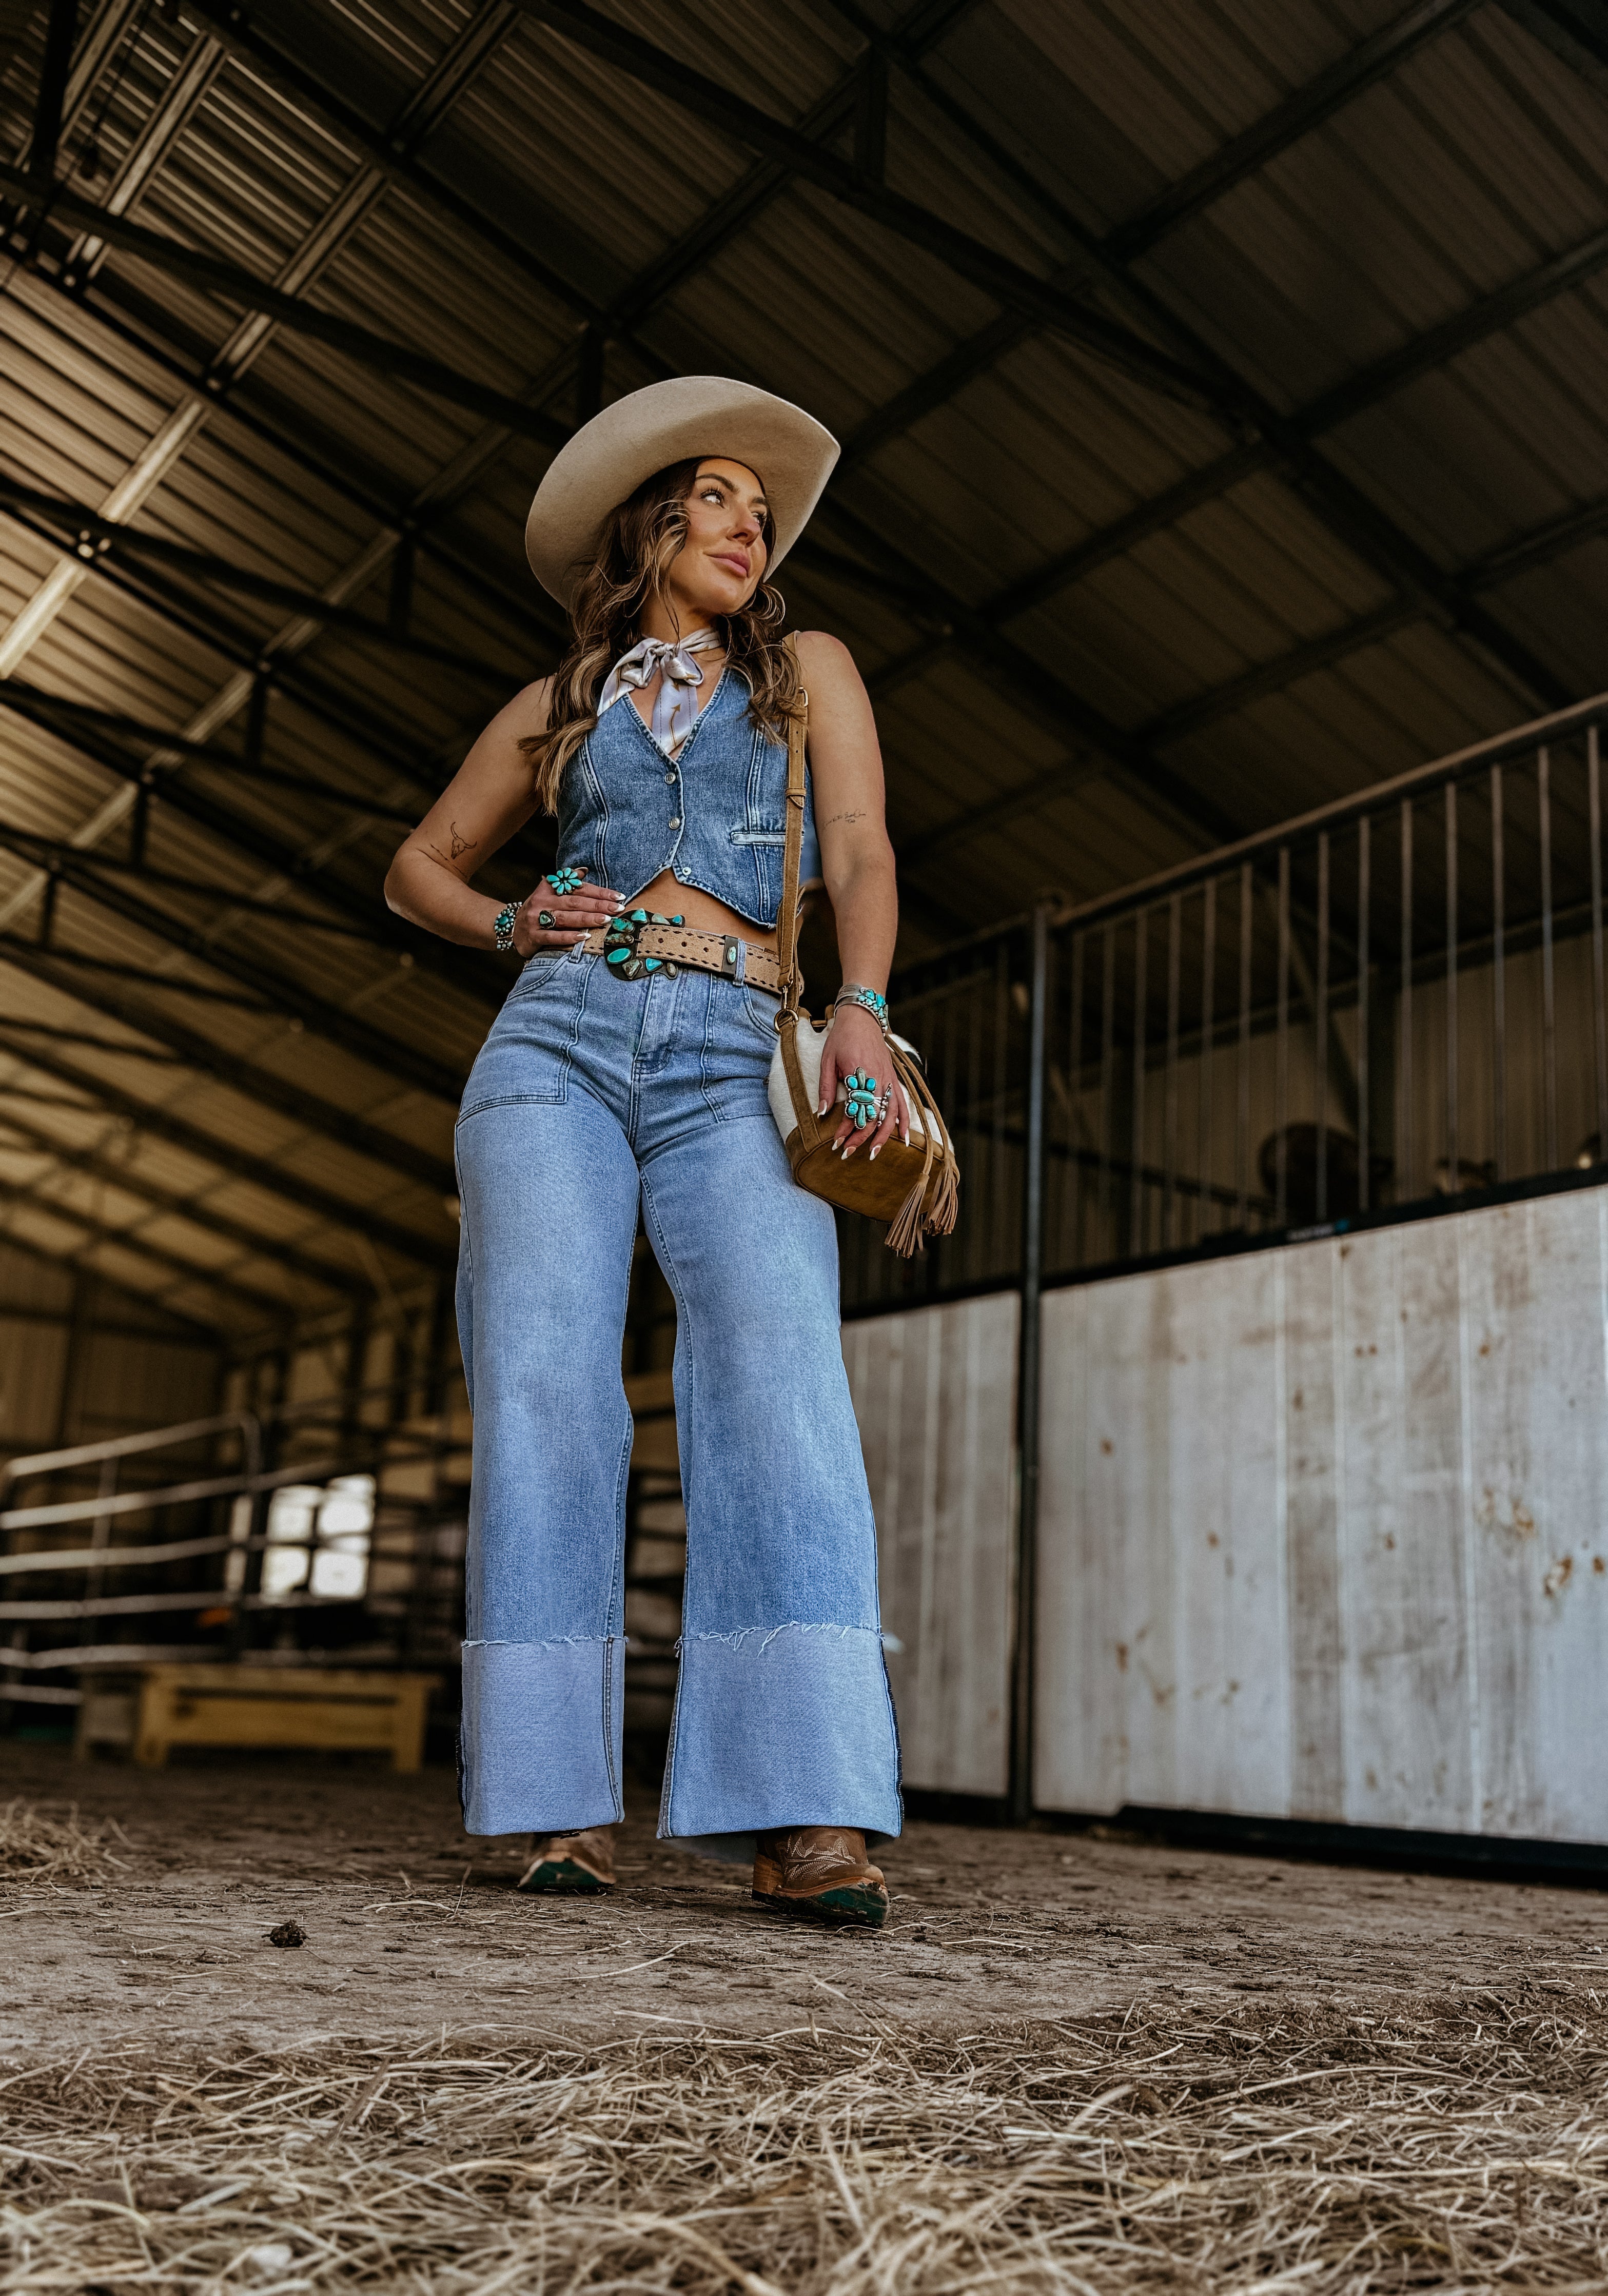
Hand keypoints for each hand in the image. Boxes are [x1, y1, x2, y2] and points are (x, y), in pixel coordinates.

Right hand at [513, 870, 620, 955]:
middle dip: (598, 905)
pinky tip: (585, 936)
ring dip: (587, 919)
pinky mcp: (533, 935)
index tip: (618, 896)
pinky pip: (554, 936)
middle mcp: (542, 901)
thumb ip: (567, 883)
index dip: (599, 892)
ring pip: (566, 918)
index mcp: (548, 888)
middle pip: (574, 902)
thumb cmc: (538, 910)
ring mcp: (536, 919)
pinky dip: (570, 937)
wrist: (510, 928)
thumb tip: (583, 871)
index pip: (578, 888)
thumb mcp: (549, 893)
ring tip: (606, 920)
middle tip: (617, 908)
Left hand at [818, 1003, 908, 1160]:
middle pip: (873, 1116)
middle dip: (861, 1137)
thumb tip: (820, 1114)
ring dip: (883, 1136)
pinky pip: (904, 1103)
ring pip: (890, 1114)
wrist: (862, 1018)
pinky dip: (905, 1121)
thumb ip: (826, 1088)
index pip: (854, 1110)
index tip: (836, 1142)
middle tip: (848, 1152)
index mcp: (859, 1074)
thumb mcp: (827, 1061)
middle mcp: (878, 1079)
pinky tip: (905, 1137)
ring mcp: (889, 1079)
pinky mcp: (894, 1078)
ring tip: (874, 1153)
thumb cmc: (841, 1038)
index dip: (845, 1129)